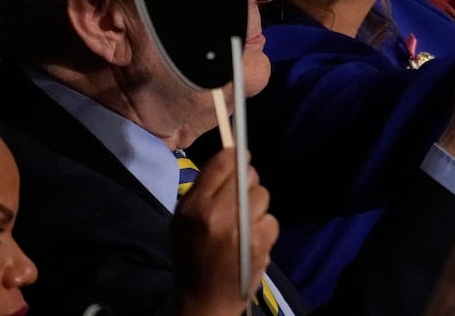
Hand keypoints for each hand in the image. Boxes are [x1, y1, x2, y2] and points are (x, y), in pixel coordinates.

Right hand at [173, 153, 277, 315]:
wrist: (205, 298)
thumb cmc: (193, 255)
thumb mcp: (183, 220)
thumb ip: (205, 189)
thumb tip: (232, 157)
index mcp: (194, 206)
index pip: (223, 163)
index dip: (236, 156)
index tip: (240, 157)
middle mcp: (217, 214)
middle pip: (248, 175)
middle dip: (247, 182)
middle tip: (239, 198)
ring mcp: (241, 229)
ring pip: (262, 194)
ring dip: (256, 205)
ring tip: (243, 223)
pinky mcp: (260, 243)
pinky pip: (271, 219)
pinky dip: (264, 227)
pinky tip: (251, 240)